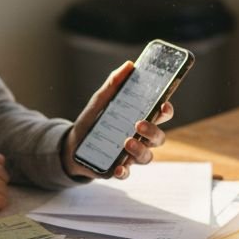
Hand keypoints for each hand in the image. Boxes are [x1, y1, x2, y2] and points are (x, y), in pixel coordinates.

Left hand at [62, 61, 174, 179]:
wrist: (71, 146)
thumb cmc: (92, 122)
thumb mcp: (100, 101)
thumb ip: (113, 85)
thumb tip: (129, 65)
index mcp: (140, 119)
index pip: (161, 115)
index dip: (166, 111)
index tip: (163, 105)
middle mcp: (140, 138)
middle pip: (159, 137)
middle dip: (153, 131)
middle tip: (138, 123)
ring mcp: (130, 155)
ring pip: (147, 157)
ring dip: (140, 150)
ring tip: (126, 142)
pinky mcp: (118, 169)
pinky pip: (127, 174)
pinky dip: (124, 172)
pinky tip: (118, 168)